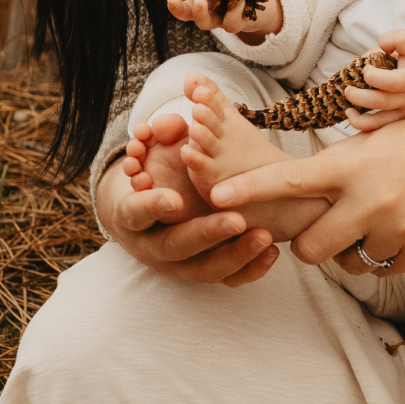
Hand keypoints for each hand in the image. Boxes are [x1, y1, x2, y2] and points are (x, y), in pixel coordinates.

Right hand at [96, 127, 280, 285]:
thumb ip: (163, 135)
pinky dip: (249, 269)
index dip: (151, 207)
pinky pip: (225, 280)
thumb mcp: (153, 153)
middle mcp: (152, 246)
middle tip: (236, 220)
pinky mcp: (200, 272)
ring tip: (264, 236)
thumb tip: (171, 124)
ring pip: (203, 270)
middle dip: (206, 234)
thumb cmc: (153, 176)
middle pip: (175, 246)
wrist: (145, 217)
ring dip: (235, 254)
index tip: (174, 199)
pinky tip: (272, 253)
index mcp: (131, 216)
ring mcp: (176, 265)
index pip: (135, 213)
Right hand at [167, 0, 282, 39]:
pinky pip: (231, 23)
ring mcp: (220, 19)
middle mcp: (205, 11)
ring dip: (199, 13)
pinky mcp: (238, 23)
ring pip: (205, 23)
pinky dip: (233, 11)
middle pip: (185, 14)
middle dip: (176, 8)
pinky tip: (239, 0)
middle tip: (172, 0)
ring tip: (199, 1)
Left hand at [204, 69, 404, 277]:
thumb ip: (342, 172)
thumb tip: (307, 206)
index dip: (249, 189)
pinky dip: (392, 256)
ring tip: (388, 217)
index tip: (216, 194)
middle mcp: (369, 198)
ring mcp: (397, 228)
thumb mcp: (381, 142)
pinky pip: (388, 268)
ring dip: (359, 249)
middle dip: (312, 248)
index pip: (289, 179)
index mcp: (353, 163)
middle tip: (325, 232)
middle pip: (312, 248)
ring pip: (352, 262)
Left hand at [343, 28, 404, 127]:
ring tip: (349, 99)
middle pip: (386, 95)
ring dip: (358, 112)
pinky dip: (362, 125)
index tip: (370, 62)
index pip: (404, 49)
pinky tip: (352, 115)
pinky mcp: (403, 122)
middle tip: (350, 86)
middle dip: (361, 92)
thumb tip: (366, 58)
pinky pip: (380, 129)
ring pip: (381, 118)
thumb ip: (390, 44)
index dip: (386, 47)